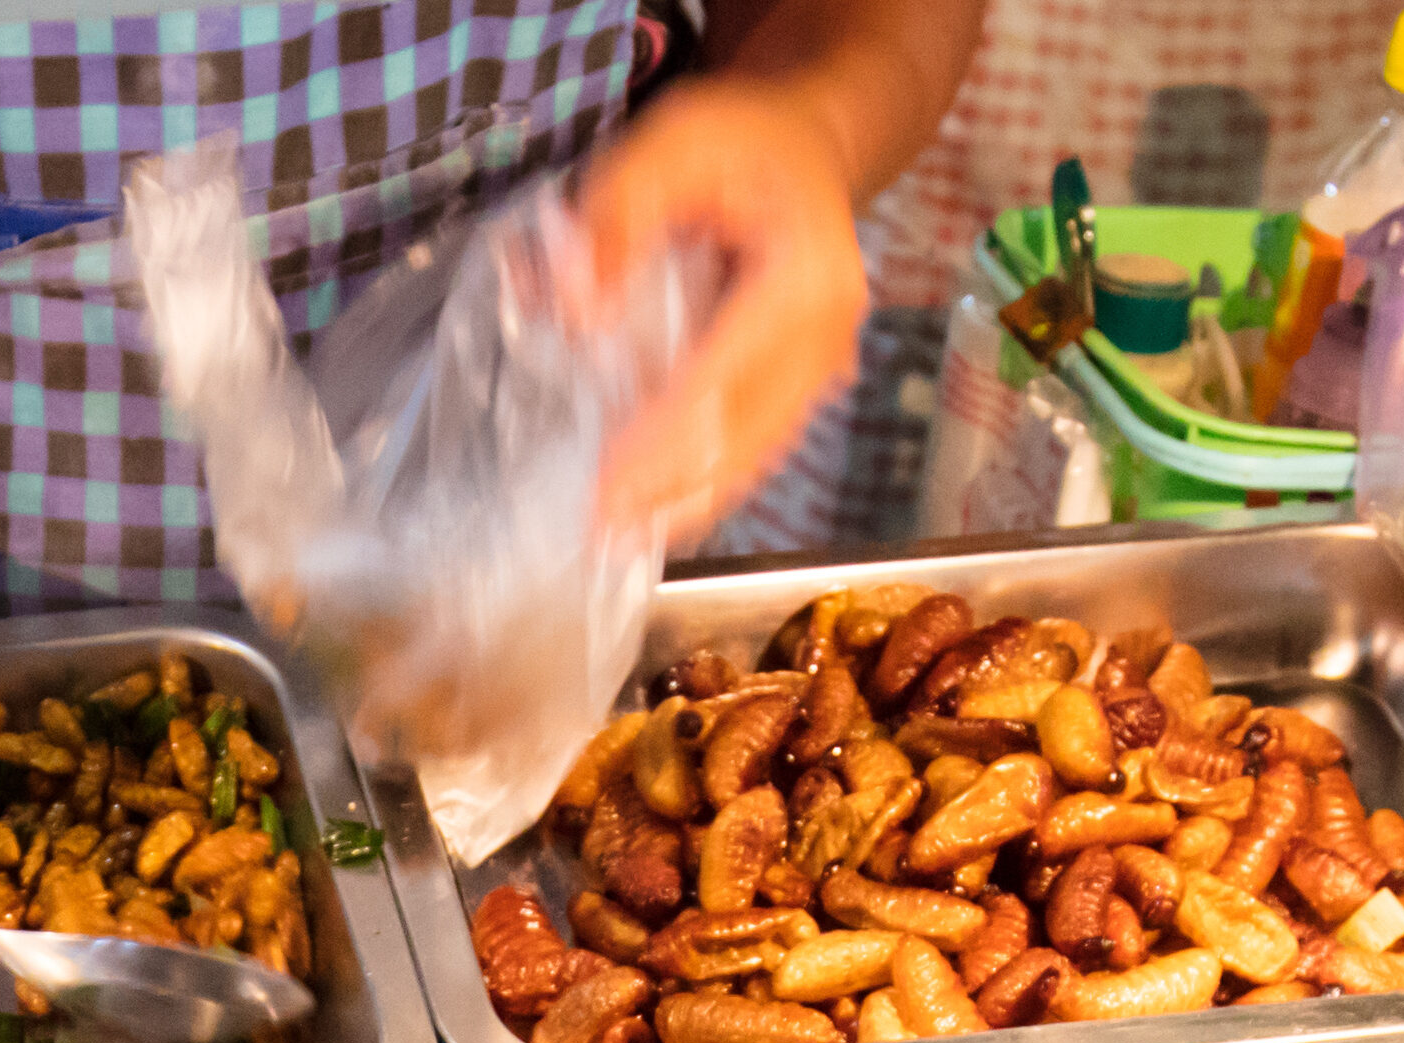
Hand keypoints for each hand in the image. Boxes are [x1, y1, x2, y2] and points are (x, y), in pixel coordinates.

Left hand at [571, 74, 880, 538]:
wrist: (801, 153)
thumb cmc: (739, 145)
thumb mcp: (672, 140)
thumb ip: (618, 210)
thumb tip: (575, 304)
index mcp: (808, 273)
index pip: (731, 373)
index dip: (669, 436)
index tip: (610, 484)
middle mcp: (828, 332)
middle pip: (747, 432)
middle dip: (671, 490)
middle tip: (596, 533)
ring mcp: (820, 368)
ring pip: (753, 454)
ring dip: (685, 502)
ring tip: (613, 541)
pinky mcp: (797, 390)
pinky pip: (751, 448)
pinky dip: (700, 485)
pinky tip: (650, 516)